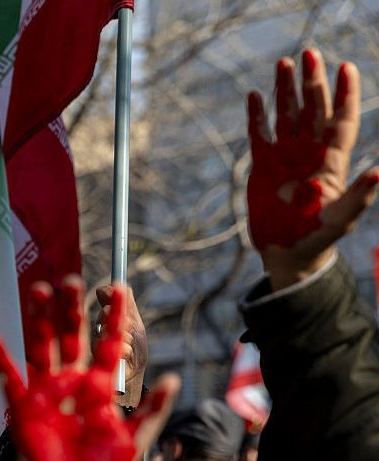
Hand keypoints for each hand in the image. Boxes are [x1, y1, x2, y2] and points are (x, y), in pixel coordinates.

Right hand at [0, 277, 177, 460]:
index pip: (109, 344)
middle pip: (71, 336)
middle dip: (71, 308)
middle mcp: (72, 381)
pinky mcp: (24, 407)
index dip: (113, 317)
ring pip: (42, 347)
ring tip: (37, 291)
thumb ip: (152, 411)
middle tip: (70, 281)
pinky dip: (0, 359)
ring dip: (39, 319)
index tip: (118, 288)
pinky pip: (9, 379)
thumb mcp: (135, 442)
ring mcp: (46, 391)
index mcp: (100, 386)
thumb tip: (175, 380)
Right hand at [247, 49, 378, 289]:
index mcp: (331, 162)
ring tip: (282, 63)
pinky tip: (254, 96)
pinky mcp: (263, 168)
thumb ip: (358, 196)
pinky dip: (256, 116)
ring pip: (286, 116)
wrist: (288, 254)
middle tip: (310, 53)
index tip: (344, 68)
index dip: (344, 95)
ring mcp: (285, 159)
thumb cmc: (317, 239)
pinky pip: (259, 135)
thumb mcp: (340, 220)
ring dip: (285, 91)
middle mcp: (310, 154)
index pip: (340, 120)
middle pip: (313, 110)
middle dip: (313, 83)